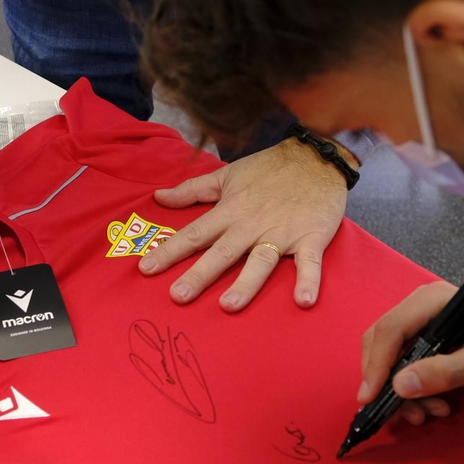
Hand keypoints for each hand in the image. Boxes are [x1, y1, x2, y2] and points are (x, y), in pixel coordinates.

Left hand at [139, 138, 347, 311]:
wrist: (317, 157)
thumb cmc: (269, 168)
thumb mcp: (227, 174)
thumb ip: (192, 190)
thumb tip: (158, 197)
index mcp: (230, 211)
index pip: (194, 233)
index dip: (169, 251)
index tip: (146, 270)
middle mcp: (251, 224)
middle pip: (222, 253)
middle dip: (199, 274)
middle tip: (178, 297)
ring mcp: (281, 232)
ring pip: (260, 261)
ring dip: (246, 283)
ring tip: (229, 306)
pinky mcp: (311, 238)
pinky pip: (309, 263)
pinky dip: (308, 280)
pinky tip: (303, 300)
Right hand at [358, 281, 463, 425]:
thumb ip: (444, 373)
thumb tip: (400, 386)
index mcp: (432, 301)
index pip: (390, 330)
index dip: (376, 365)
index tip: (369, 398)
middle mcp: (419, 307)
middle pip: (382, 343)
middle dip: (388, 382)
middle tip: (403, 413)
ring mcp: (420, 324)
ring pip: (390, 359)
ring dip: (403, 392)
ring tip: (428, 414)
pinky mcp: (424, 341)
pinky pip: (403, 366)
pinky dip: (412, 390)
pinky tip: (433, 406)